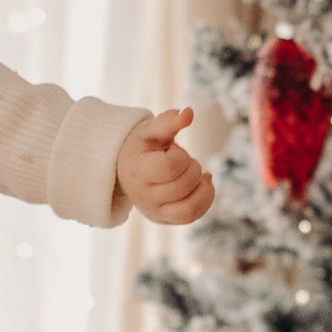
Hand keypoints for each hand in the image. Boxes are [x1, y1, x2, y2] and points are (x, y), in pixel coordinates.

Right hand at [116, 107, 214, 224]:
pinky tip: (203, 183)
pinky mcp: (165, 219)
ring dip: (202, 187)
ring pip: (190, 208)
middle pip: (183, 186)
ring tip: (196, 174)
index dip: (179, 155)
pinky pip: (192, 216)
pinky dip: (205, 198)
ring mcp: (154, 211)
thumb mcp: (149, 130)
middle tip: (182, 159)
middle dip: (192, 167)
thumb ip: (167, 121)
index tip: (172, 150)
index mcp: (137, 170)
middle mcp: (143, 196)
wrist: (126, 170)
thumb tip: (189, 112)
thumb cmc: (141, 146)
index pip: (169, 167)